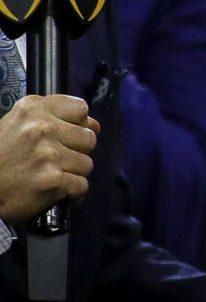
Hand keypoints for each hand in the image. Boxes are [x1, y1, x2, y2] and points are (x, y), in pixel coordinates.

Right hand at [0, 93, 97, 221]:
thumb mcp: (16, 124)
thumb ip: (50, 118)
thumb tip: (93, 125)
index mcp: (33, 108)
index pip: (81, 109)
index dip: (79, 125)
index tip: (69, 136)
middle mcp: (42, 127)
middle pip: (88, 138)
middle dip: (77, 152)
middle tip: (56, 161)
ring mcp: (48, 154)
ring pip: (87, 164)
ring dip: (73, 173)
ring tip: (51, 176)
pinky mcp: (52, 180)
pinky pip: (81, 186)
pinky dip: (72, 193)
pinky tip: (56, 191)